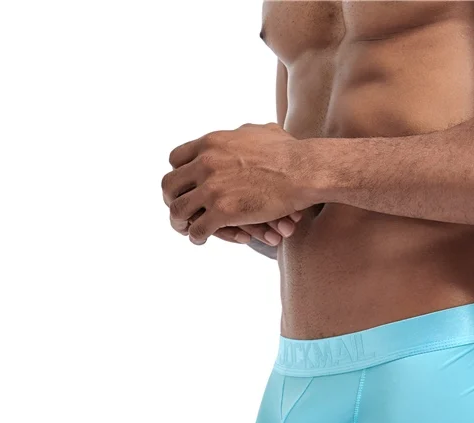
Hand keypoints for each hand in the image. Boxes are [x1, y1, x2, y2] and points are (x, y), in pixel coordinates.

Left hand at [162, 123, 312, 244]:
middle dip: (172, 200)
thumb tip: (244, 133)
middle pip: (170, 185)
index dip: (180, 176)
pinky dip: (196, 236)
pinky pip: (198, 229)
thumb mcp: (261, 131)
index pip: (176, 159)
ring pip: (178, 210)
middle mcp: (205, 163)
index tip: (186, 187)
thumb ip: (244, 134)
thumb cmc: (291, 152)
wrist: (304, 170)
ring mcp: (212, 188)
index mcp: (210, 143)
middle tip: (180, 210)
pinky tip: (200, 239)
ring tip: (185, 229)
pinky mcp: (223, 211)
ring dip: (179, 222)